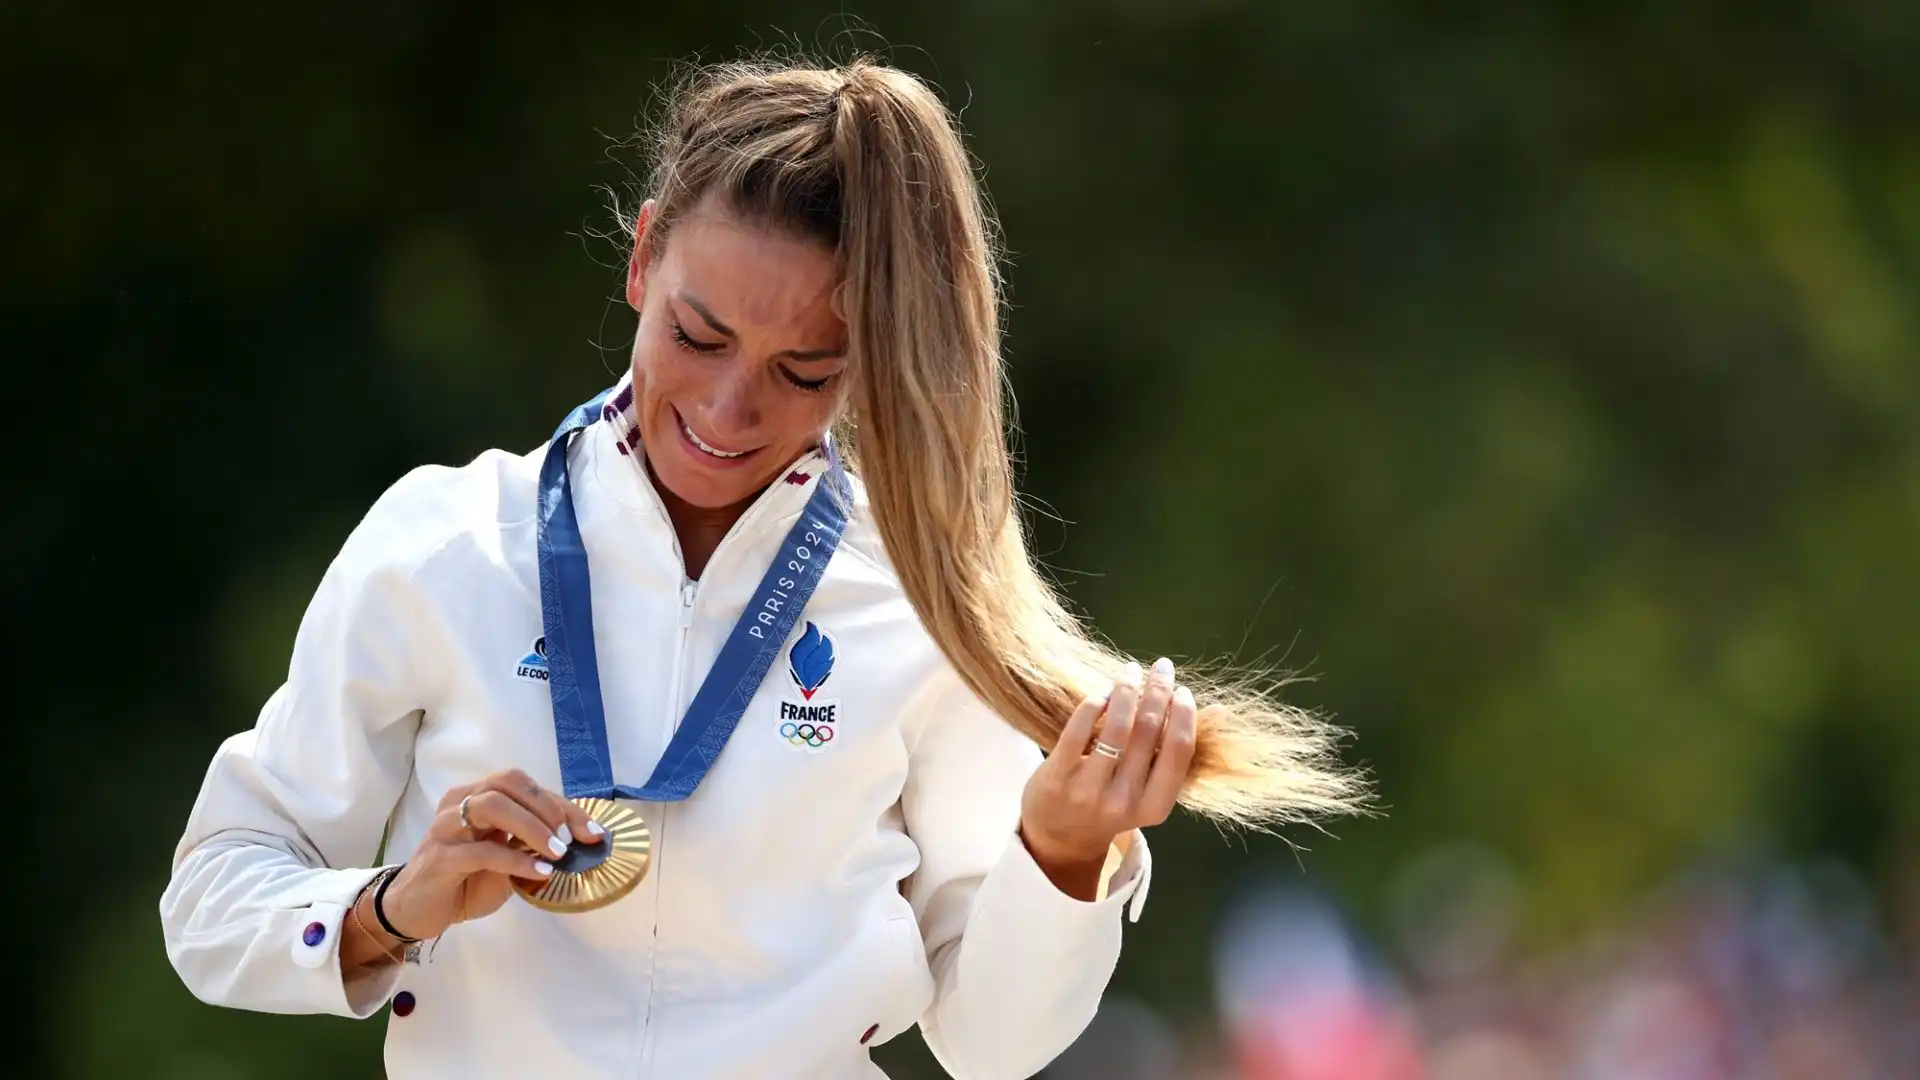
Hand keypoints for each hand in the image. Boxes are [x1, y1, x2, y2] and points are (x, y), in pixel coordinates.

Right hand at [381, 769, 601, 940]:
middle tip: (571, 839)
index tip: (594, 832)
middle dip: (548, 807)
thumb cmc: (465, 881)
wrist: (417, 911)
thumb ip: (533, 846)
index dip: (564, 806)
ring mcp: (447, 827)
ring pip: (493, 806)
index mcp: (478, 796)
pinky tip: (539, 872)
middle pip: (509, 782)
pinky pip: (483, 850)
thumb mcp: (508, 861)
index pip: (526, 787)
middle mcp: (461, 802)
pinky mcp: (440, 856)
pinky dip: (517, 860)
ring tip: (557, 853)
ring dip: (533, 827)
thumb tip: (580, 842)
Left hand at [1019, 657, 1195, 878]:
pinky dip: (1095, 703)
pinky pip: (1078, 730)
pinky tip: (1104, 692)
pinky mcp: (1056, 778)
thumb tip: (1218, 709)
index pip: (1178, 752)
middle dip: (1158, 691)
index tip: (1183, 691)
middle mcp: (1123, 802)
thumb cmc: (1114, 804)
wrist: (1060, 836)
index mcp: (1155, 807)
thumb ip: (1172, 756)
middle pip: (1148, 732)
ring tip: (1131, 671)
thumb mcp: (1148, 792)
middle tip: (1162, 667)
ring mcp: (1088, 791)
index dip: (1184, 715)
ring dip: (1127, 690)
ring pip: (1115, 728)